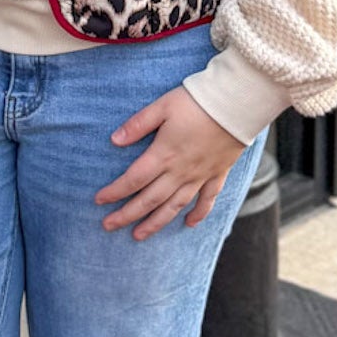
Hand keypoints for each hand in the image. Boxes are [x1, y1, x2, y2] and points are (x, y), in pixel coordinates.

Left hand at [95, 87, 245, 239]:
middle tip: (109, 226)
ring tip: (139, 235)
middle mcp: (180, 171)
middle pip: (150, 199)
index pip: (133, 179)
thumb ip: (138, 124)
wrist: (237, 103)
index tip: (99, 200)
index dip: (115, 192)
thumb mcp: (162, 106)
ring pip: (174, 206)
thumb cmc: (197, 101)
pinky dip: (199, 214)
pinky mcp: (218, 173)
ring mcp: (200, 175)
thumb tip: (114, 140)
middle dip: (127, 215)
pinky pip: (207, 200)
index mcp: (163, 154)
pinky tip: (189, 224)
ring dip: (155, 222)